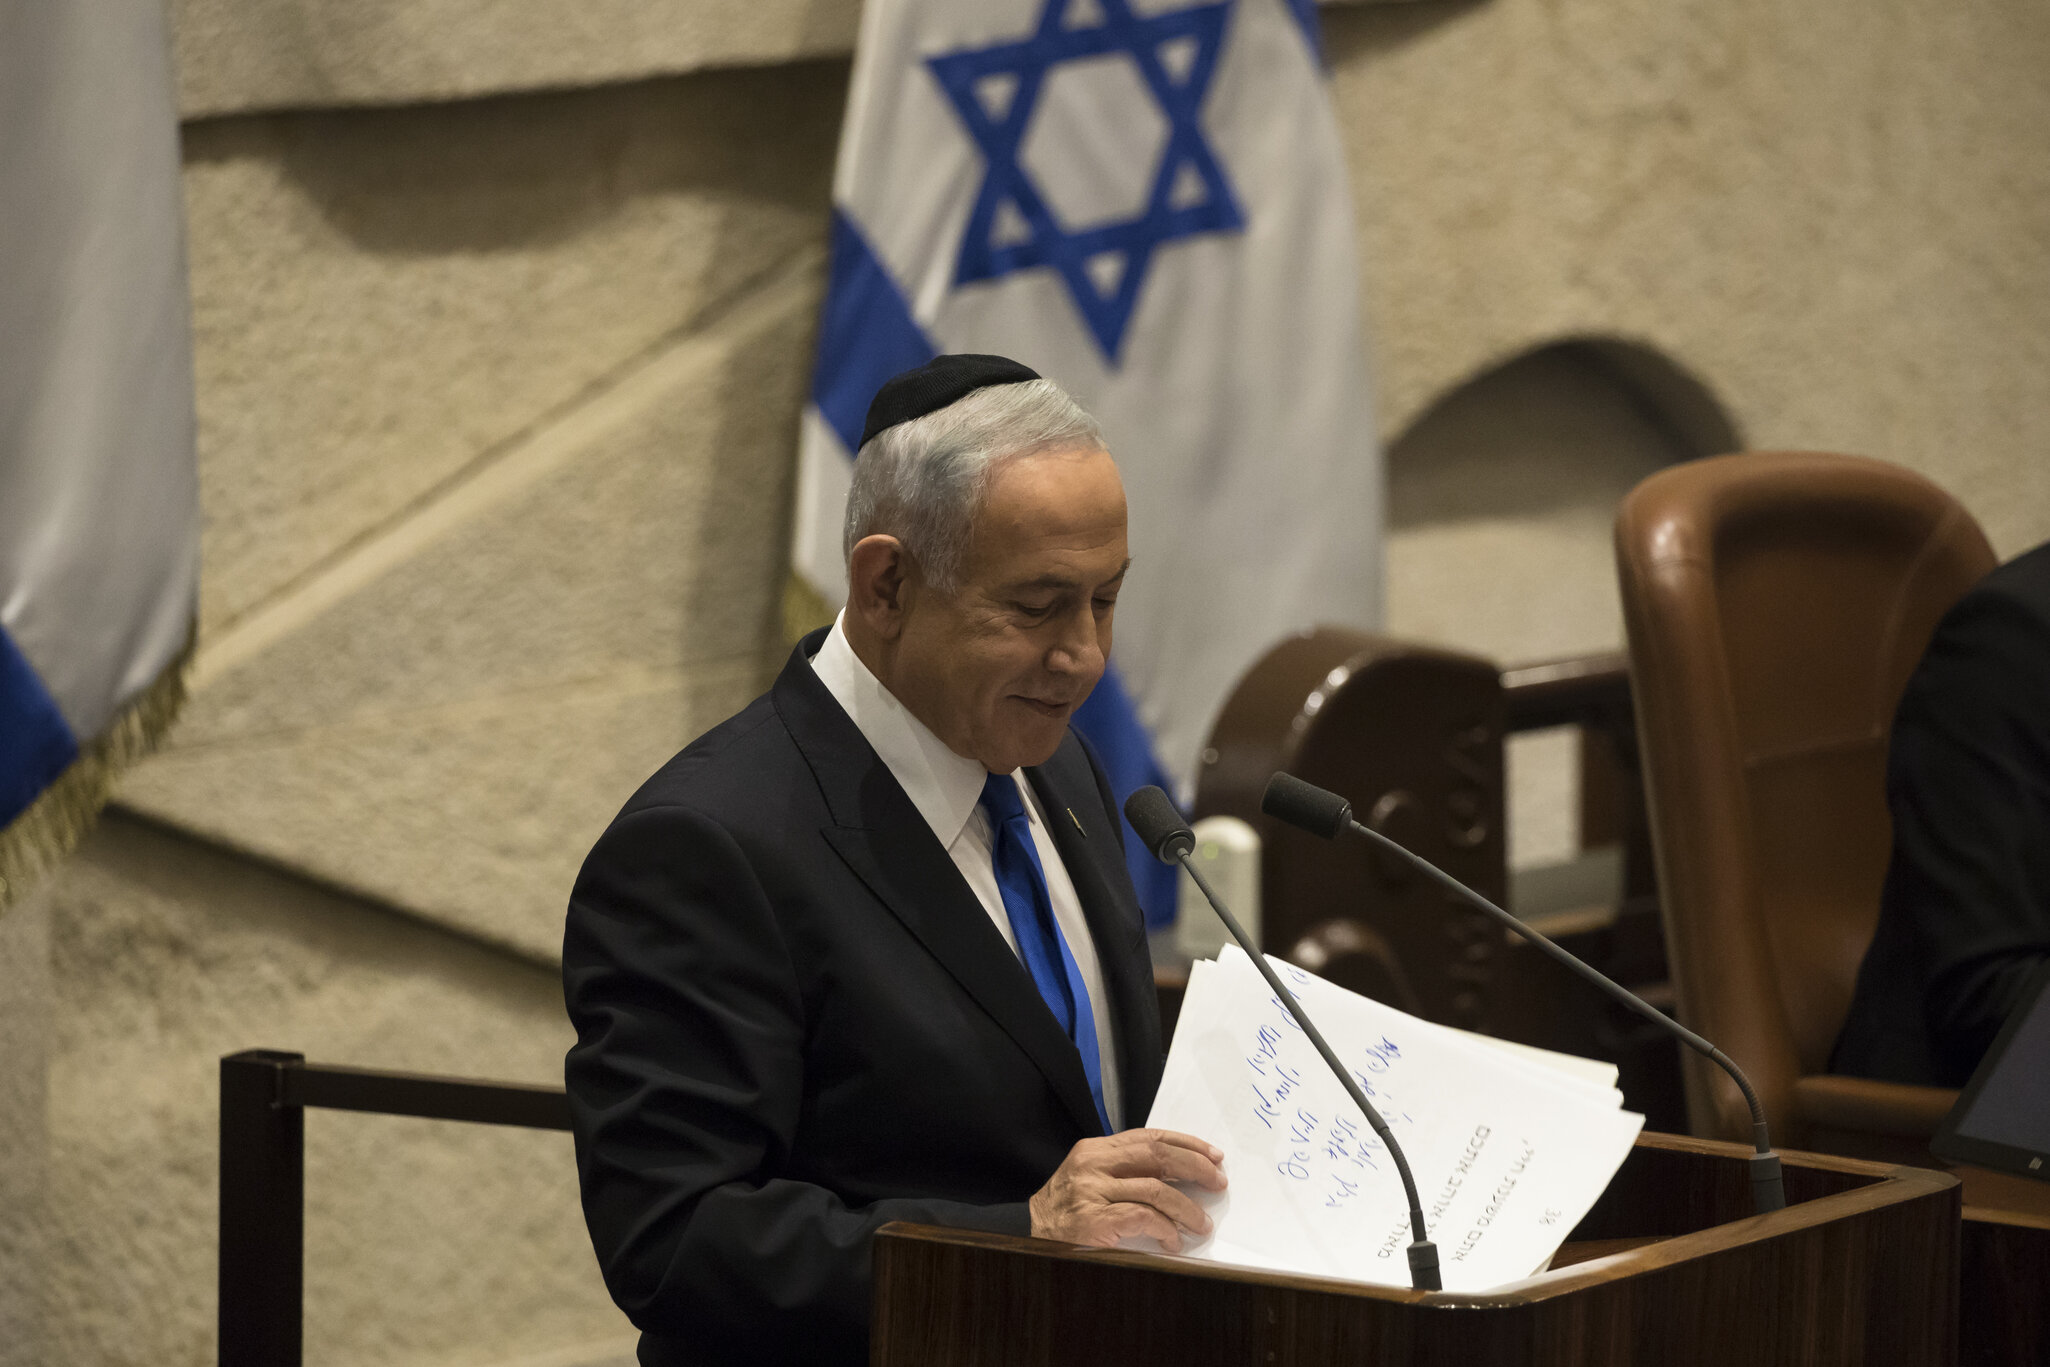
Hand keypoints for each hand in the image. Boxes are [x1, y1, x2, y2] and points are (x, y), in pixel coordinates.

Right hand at [1028, 1128, 1226, 1251]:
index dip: (1187, 1144)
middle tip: (1218, 1182)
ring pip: (1155, 1189)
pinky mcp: (1092, 1221)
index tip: (1213, 1155)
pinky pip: (1142, 1218)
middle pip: (1157, 1155)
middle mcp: (1093, 1164)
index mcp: (1095, 1149)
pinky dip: (1165, 1229)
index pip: (1150, 1137)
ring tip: (1202, 1224)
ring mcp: (1091, 1191)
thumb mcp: (1091, 1180)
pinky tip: (1173, 1241)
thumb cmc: (1064, 1214)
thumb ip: (1125, 1172)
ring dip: (1187, 1208)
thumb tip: (1179, 1176)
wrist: (1026, 1237)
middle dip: (1195, 1167)